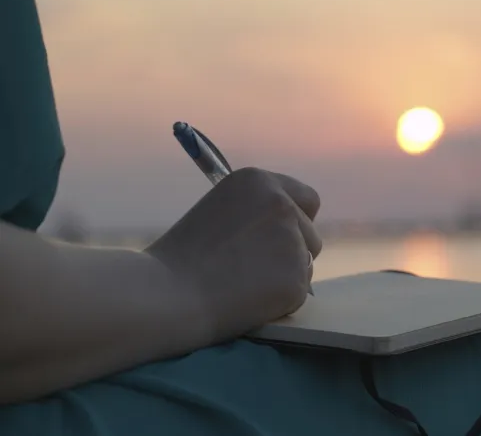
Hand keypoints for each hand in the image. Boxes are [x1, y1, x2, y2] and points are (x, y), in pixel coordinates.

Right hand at [145, 167, 321, 343]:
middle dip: (294, 251)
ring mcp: (292, 240)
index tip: (283, 238)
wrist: (168, 294)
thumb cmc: (183, 258)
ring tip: (242, 283)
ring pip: (306, 264)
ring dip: (285, 275)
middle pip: (311, 233)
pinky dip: (280, 300)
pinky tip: (247, 299)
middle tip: (257, 268)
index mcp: (259, 181)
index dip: (297, 221)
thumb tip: (290, 229)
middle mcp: (281, 204)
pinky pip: (299, 291)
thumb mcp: (220, 211)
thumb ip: (256, 214)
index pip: (306, 199)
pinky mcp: (296, 277)